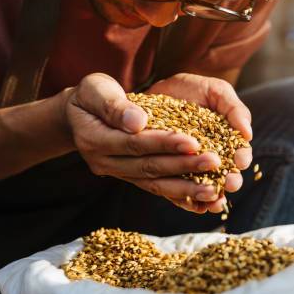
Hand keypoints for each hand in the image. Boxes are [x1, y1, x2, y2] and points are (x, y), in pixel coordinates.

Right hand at [63, 73, 227, 212]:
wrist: (79, 115)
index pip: (135, 144)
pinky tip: (204, 203)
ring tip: (215, 190)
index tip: (193, 141)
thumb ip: (114, 105)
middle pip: (149, 167)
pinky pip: (158, 191)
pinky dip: (181, 198)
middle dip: (184, 167)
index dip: (165, 143)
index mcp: (95, 140)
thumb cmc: (90, 96)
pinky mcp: (132, 179)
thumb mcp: (95, 90)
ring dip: (186, 189)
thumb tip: (138, 122)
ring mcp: (119, 174)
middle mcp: (106, 163)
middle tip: (215, 162)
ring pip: (155, 185)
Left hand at [147, 73, 252, 211]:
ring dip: (211, 196)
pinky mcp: (170, 176)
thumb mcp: (215, 92)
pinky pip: (179, 192)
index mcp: (227, 140)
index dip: (242, 157)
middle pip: (224, 174)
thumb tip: (248, 133)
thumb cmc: (189, 90)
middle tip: (230, 183)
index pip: (239, 152)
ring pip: (204, 187)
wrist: (153, 92)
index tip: (241, 160)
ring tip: (213, 200)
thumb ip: (234, 109)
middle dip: (229, 181)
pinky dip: (187, 201)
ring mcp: (191, 169)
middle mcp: (212, 158)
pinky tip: (194, 206)